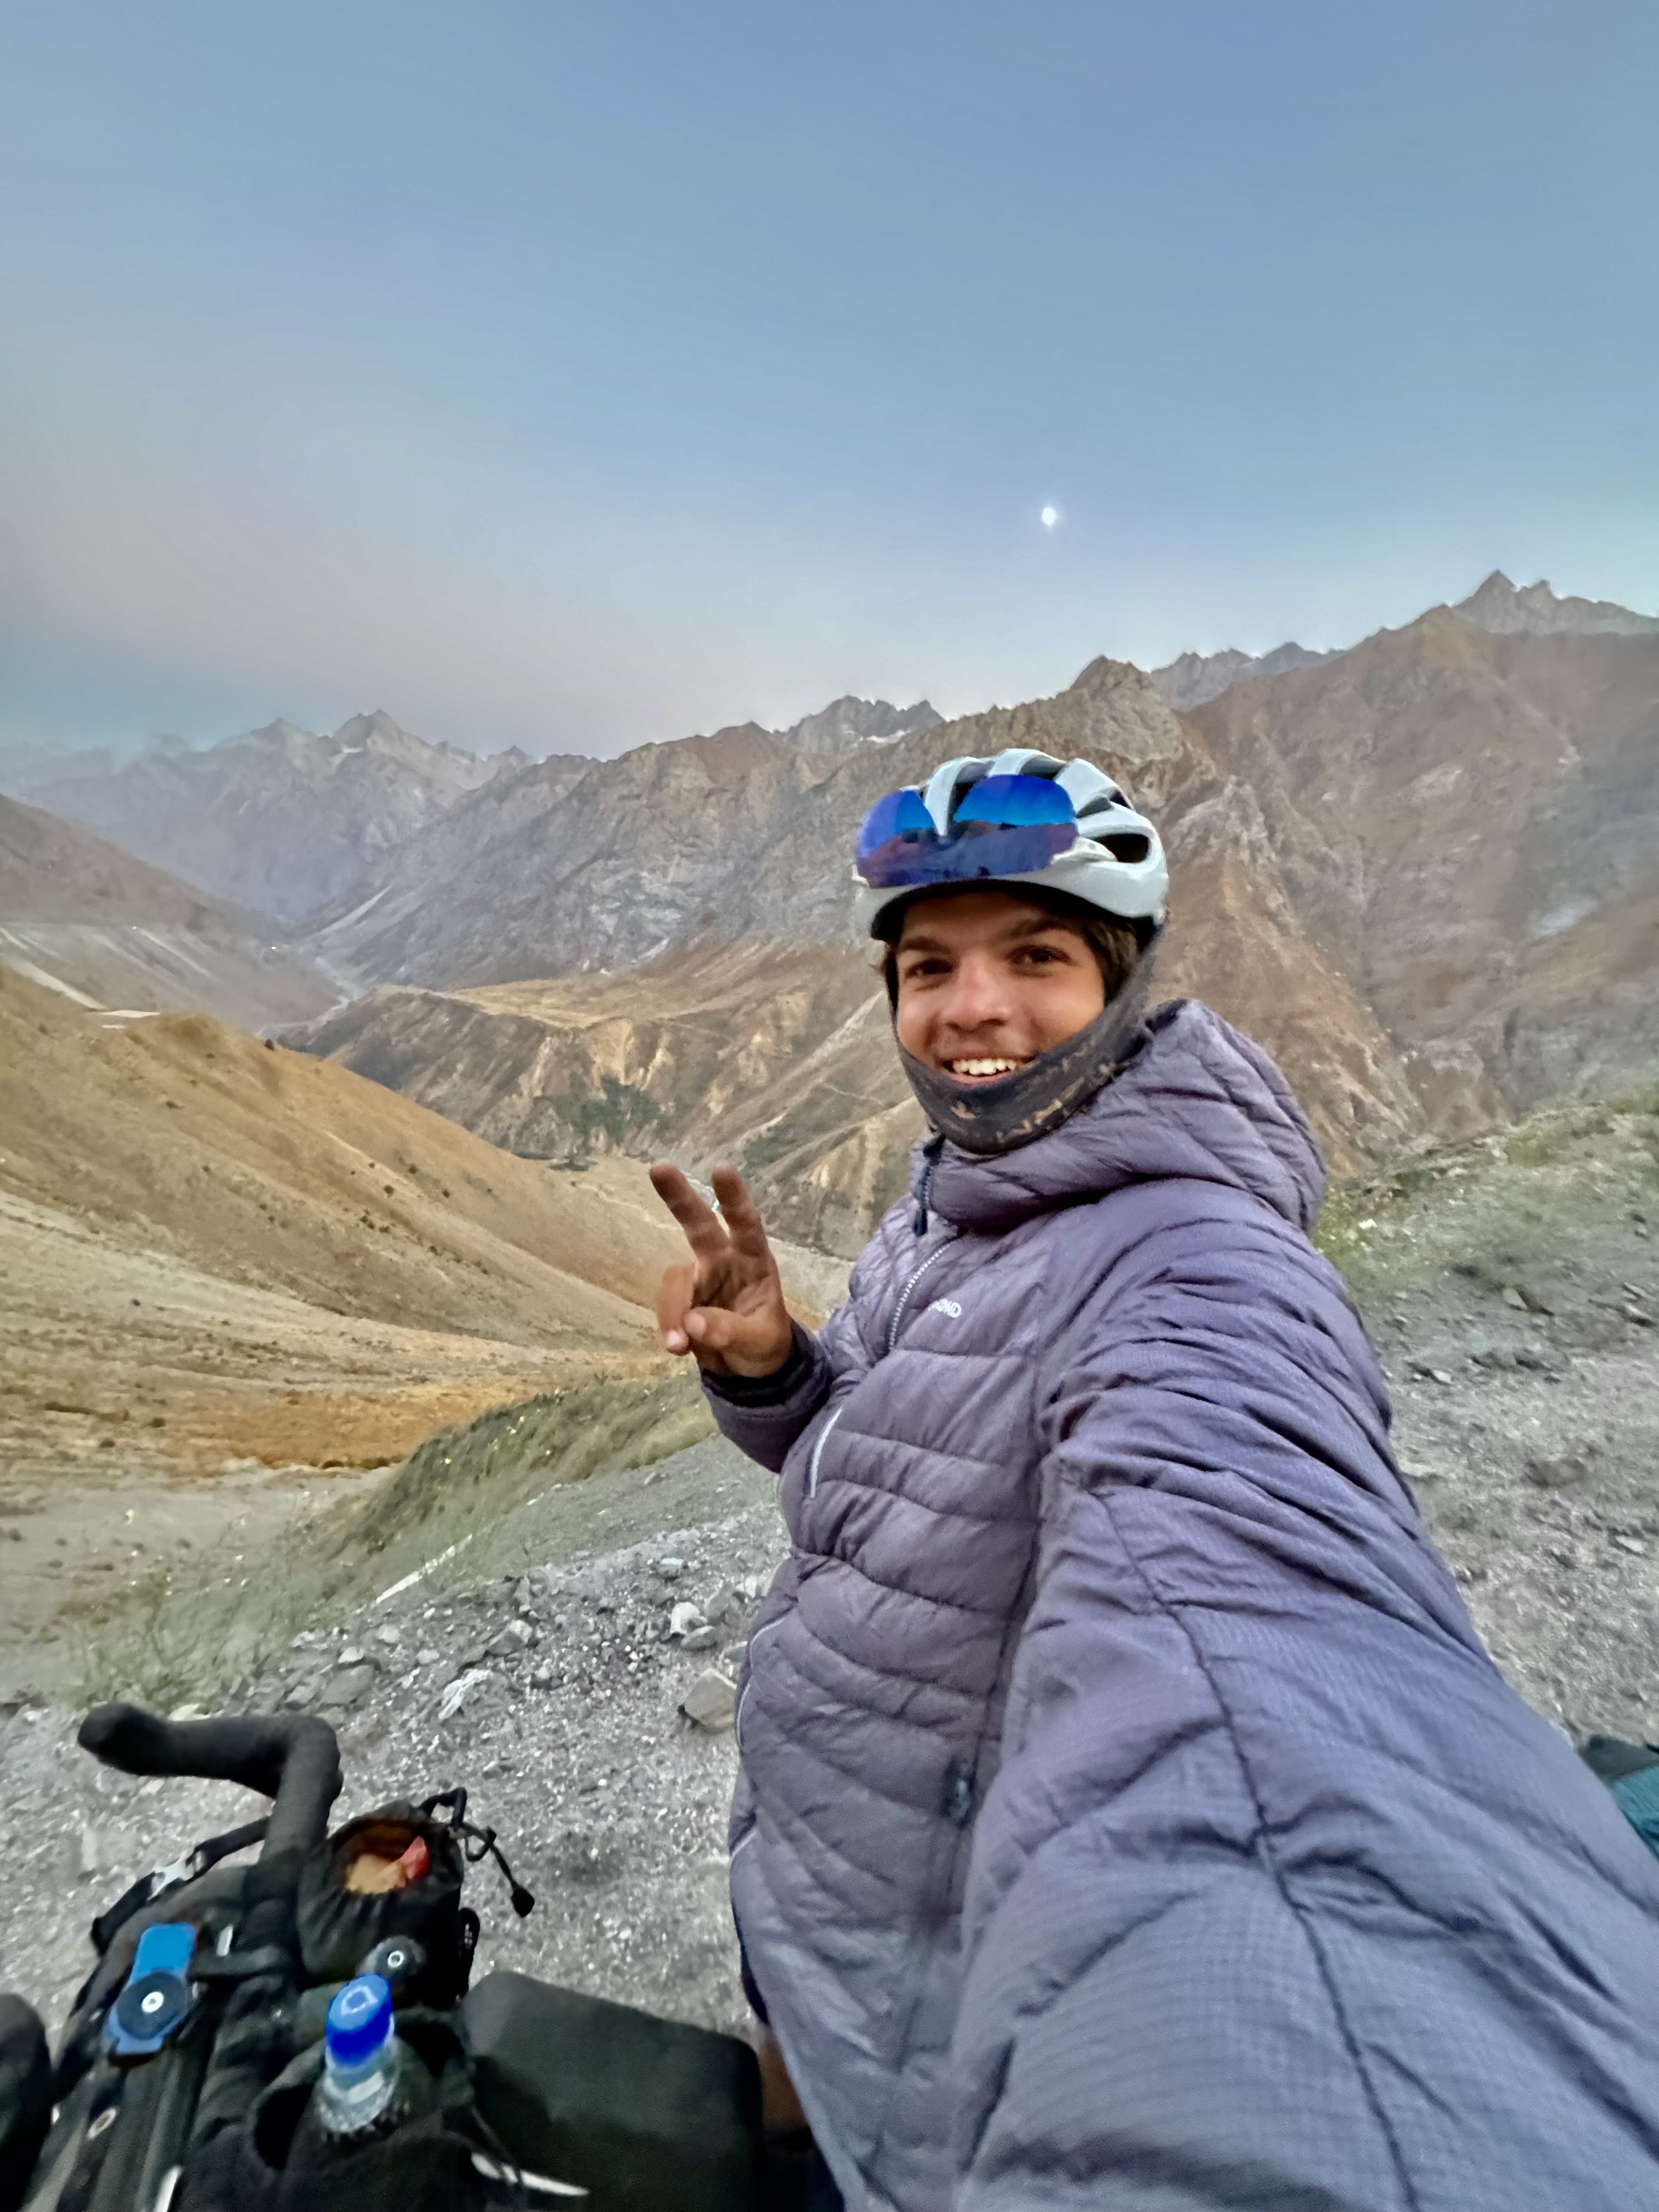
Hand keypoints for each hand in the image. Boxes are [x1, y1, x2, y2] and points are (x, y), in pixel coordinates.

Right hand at [648, 1162, 794, 1377]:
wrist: (750, 1367)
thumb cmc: (765, 1342)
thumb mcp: (759, 1341)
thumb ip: (729, 1331)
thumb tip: (692, 1323)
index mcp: (754, 1259)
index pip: (746, 1223)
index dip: (733, 1197)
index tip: (721, 1168)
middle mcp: (723, 1259)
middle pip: (698, 1223)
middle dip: (679, 1197)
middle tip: (658, 1167)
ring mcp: (699, 1277)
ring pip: (675, 1279)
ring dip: (672, 1309)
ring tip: (678, 1345)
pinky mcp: (681, 1298)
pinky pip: (666, 1305)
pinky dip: (667, 1325)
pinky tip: (676, 1347)